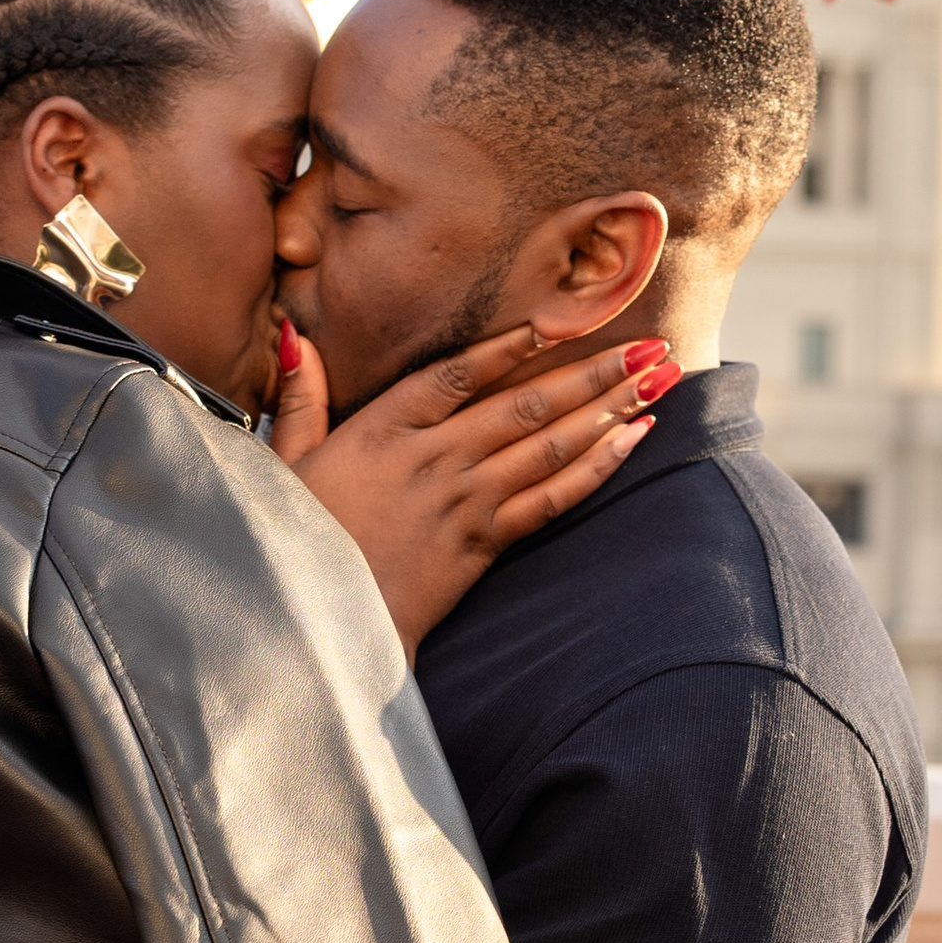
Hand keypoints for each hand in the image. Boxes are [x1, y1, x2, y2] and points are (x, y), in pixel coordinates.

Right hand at [273, 322, 674, 650]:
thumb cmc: (298, 540)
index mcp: (384, 428)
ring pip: (550, 443)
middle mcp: (433, 457)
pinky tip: (633, 438)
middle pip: (525, 403)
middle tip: (648, 341)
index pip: (457, 373)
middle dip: (592, 369)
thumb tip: (296, 334)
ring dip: (609, 406)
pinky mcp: (483, 542)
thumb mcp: (284, 461)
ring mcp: (463, 500)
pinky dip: (597, 466)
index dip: (509, 345)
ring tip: (657, 377)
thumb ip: (300, 396)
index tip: (557, 320)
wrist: (322, 622)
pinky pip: (551, 497)